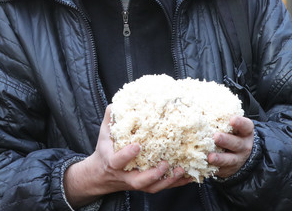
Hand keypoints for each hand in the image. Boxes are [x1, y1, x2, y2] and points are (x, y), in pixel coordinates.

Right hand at [63, 106, 191, 207]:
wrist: (103, 175)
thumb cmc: (105, 152)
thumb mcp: (104, 135)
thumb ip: (110, 120)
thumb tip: (117, 103)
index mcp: (113, 163)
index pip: (118, 161)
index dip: (127, 155)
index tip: (137, 146)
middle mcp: (125, 175)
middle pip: (139, 181)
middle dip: (152, 174)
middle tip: (164, 163)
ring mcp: (136, 182)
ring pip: (152, 187)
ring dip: (167, 180)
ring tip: (181, 170)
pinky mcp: (146, 185)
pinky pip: (162, 187)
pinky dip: (176, 183)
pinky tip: (188, 176)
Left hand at [208, 116, 254, 177]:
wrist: (243, 156)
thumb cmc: (233, 134)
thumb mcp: (234, 126)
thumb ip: (222, 118)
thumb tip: (200, 103)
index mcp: (245, 132)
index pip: (246, 126)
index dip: (240, 123)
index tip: (232, 119)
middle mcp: (243, 146)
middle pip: (236, 143)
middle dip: (226, 140)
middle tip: (216, 137)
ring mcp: (237, 159)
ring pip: (229, 159)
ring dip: (220, 158)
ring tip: (210, 157)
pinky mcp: (228, 170)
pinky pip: (221, 170)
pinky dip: (212, 169)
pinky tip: (204, 166)